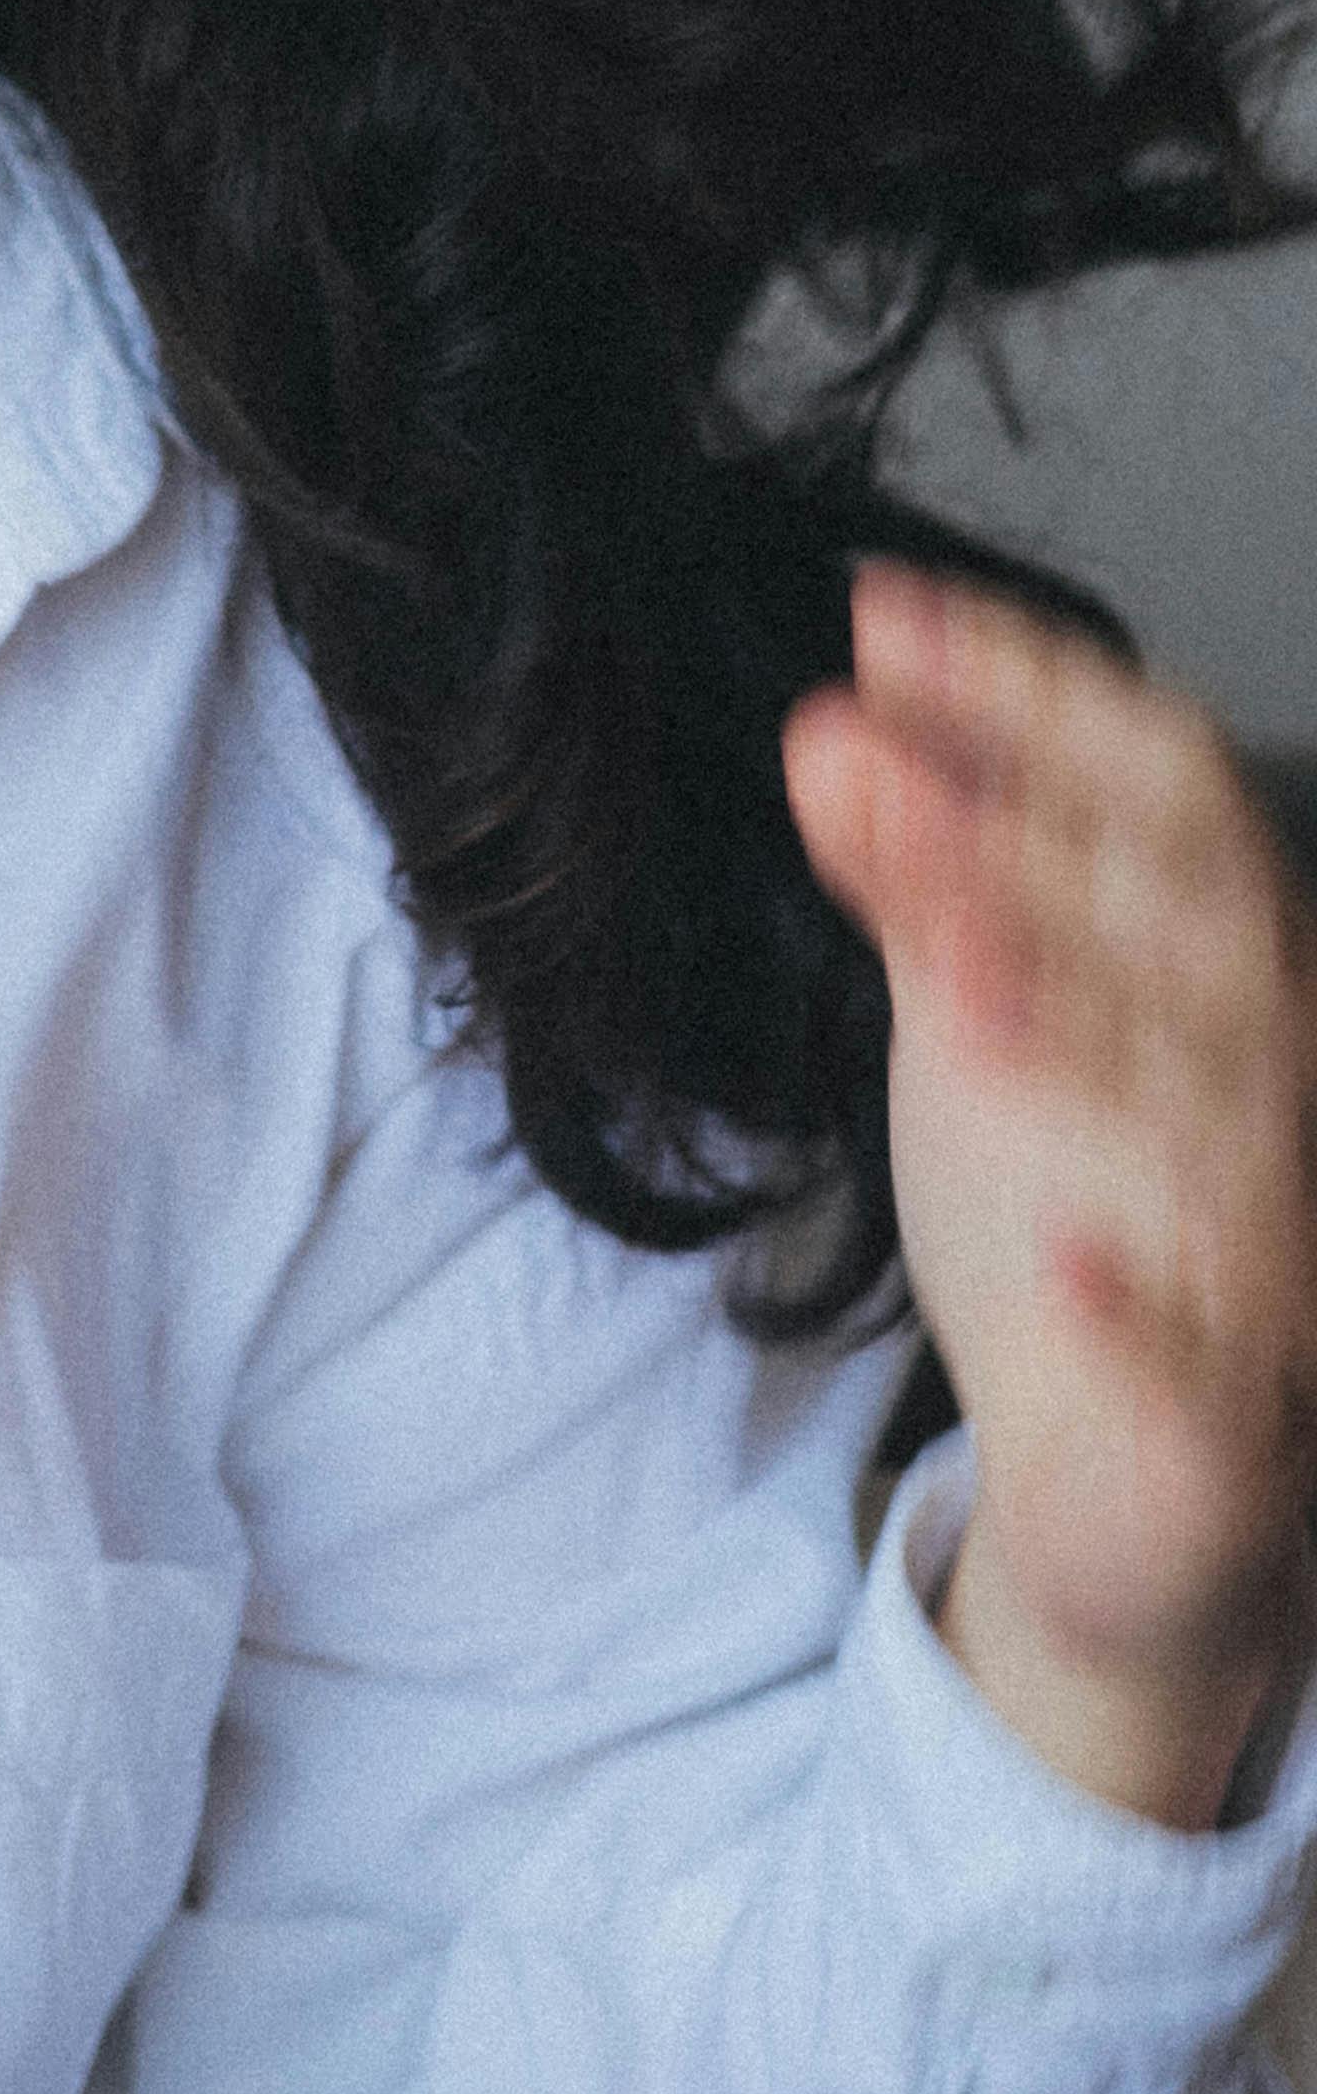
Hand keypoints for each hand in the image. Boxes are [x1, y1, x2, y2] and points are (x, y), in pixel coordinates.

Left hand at [788, 563, 1316, 1827]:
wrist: (1131, 1481)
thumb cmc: (1072, 1209)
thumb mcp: (979, 1022)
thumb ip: (918, 882)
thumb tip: (829, 721)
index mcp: (1216, 972)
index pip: (1164, 792)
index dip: (1033, 694)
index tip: (880, 612)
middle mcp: (1265, 1088)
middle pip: (1190, 938)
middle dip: (1029, 841)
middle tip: (862, 760)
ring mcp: (1264, 1253)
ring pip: (1213, 1130)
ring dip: (1080, 1034)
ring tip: (943, 967)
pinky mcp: (1233, 1420)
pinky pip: (1214, 1365)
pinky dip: (1143, 1311)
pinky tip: (1068, 1263)